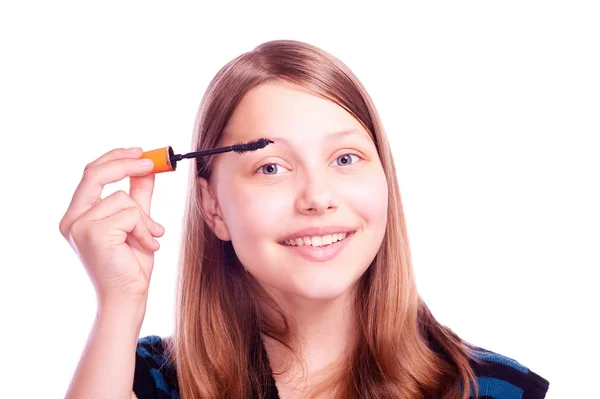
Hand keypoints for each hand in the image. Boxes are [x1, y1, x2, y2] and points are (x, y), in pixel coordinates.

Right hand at [59, 147, 163, 305]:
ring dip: (145, 218)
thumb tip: (147, 170)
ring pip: (123, 198)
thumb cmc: (131, 264)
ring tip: (148, 239)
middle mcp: (72, 219)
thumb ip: (139, 196)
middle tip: (152, 164)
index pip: (91, 174)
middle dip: (126, 163)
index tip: (140, 153)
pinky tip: (146, 246)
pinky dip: (145, 228)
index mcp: (77, 215)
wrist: (128, 297)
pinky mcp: (94, 233)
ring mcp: (80, 226)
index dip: (115, 158)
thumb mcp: (137, 223)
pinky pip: (131, 214)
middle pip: (95, 173)